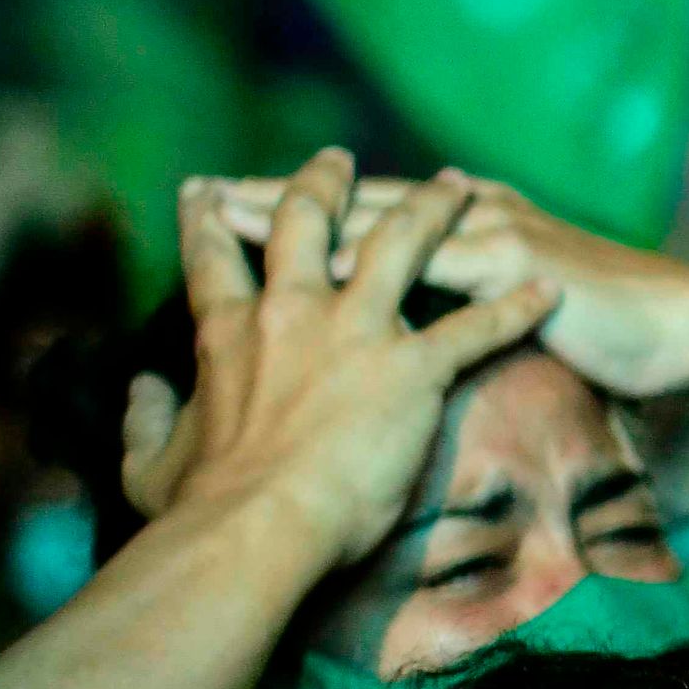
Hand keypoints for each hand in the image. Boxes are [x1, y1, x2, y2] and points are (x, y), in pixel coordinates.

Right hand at [159, 153, 556, 559]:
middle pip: (306, 222)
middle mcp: (292, 312)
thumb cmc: (201, 509)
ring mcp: (355, 333)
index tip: (212, 188)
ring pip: (400, 245)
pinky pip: (476, 328)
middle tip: (338, 158)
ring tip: (454, 183)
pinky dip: (517, 309)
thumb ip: (144, 419)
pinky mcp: (412, 369)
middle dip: (322, 183)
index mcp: (229, 331)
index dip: (211, 216)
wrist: (256, 530)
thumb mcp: (152, 461)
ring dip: (430, 208)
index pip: (214, 255)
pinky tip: (548, 292)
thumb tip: (140, 389)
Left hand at [215, 168, 688, 402]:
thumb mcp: (540, 306)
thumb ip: (489, 302)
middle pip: (349, 202)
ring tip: (225, 212)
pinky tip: (310, 266)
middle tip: (197, 189)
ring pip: (370, 220)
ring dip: (294, 214)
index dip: (297, 203)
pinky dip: (364, 261)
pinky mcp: (511, 268)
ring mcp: (489, 234)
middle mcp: (472, 214)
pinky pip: (422, 264)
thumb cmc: (623, 334)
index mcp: (473, 222)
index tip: (227, 203)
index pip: (367, 209)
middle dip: (272, 196)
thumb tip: (449, 319)